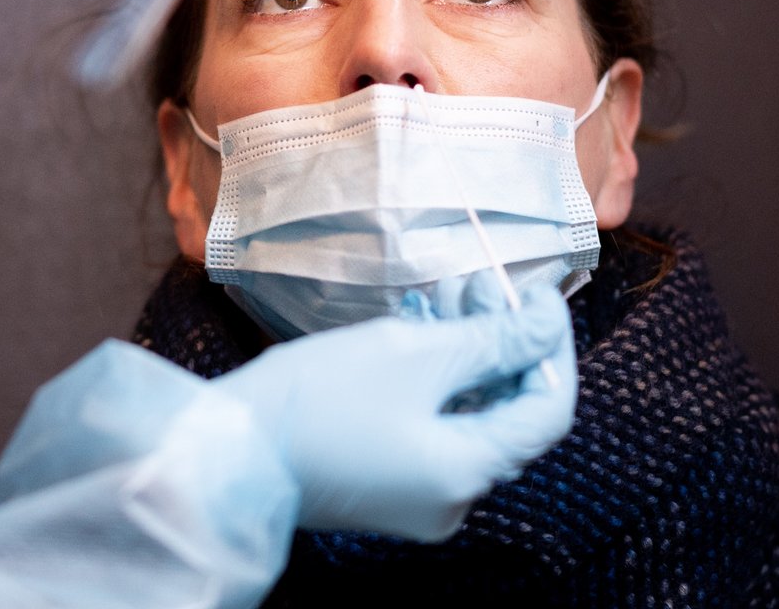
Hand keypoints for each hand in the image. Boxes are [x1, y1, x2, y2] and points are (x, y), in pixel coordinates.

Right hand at [212, 285, 576, 540]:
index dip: (551, 347)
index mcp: (467, 472)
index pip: (547, 410)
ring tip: (446, 291)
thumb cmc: (318, 400)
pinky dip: (433, 377)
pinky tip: (416, 326)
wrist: (227, 452)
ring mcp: (418, 494)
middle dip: (501, 340)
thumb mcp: (412, 355)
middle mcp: (453, 496)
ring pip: (466, 413)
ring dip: (464, 351)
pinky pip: (431, 424)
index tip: (538, 295)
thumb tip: (549, 323)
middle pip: (506, 411)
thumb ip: (490, 341)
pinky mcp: (386, 481)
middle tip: (480, 281)